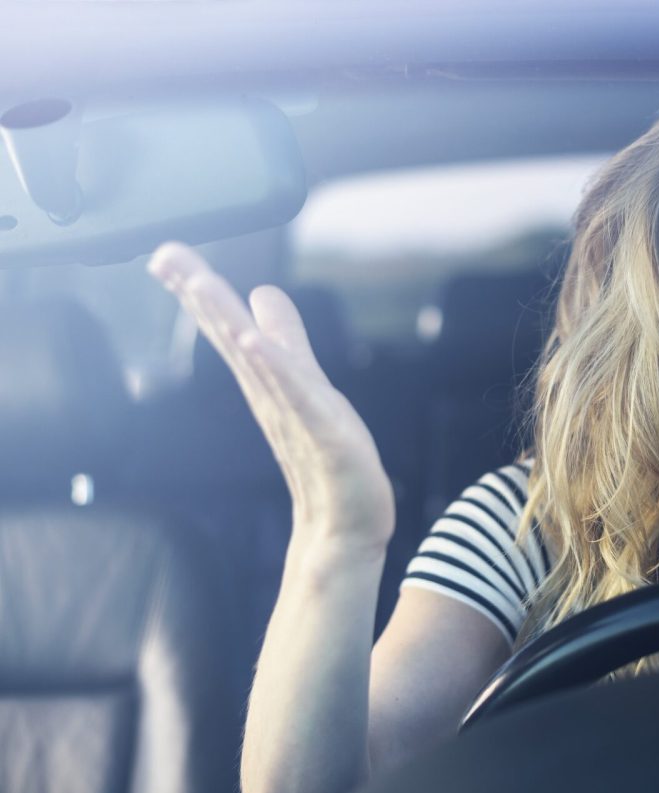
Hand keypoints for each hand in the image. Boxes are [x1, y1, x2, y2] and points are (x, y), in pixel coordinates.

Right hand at [147, 242, 395, 552]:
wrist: (346, 526)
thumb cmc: (327, 457)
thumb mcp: (308, 385)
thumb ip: (286, 340)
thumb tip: (263, 294)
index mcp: (268, 383)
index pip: (228, 329)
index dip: (200, 291)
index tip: (166, 253)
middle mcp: (274, 399)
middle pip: (232, 340)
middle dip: (202, 296)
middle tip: (165, 256)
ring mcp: (298, 420)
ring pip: (259, 366)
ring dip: (230, 326)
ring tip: (205, 289)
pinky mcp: (327, 441)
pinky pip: (299, 402)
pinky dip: (277, 372)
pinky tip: (254, 345)